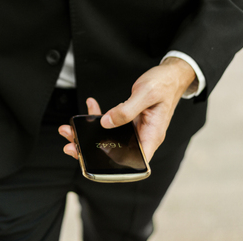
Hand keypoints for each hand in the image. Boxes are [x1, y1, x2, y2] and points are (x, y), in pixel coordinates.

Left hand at [58, 57, 195, 161]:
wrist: (171, 74)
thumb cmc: (164, 84)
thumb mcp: (145, 93)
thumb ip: (126, 110)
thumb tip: (106, 122)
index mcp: (151, 136)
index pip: (133, 162)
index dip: (114, 168)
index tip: (92, 162)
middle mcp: (143, 137)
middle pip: (115, 152)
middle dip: (91, 150)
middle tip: (71, 145)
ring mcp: (136, 130)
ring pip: (109, 139)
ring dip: (89, 134)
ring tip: (71, 129)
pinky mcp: (130, 121)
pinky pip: (111, 124)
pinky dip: (98, 117)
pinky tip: (90, 108)